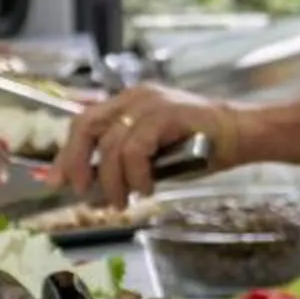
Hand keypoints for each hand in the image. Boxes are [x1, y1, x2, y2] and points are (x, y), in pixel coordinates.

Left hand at [55, 87, 232, 204]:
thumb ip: (126, 160)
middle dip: (76, 163)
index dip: (67, 152)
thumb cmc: (202, 146)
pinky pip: (135, 148)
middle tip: (82, 192)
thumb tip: (94, 186)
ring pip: (110, 145)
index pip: (85, 123)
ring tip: (125, 200)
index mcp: (129, 103)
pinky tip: (147, 188)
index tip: (57, 180)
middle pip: (86, 126)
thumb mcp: (154, 153)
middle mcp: (135, 98)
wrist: (242, 133)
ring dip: (113, 180)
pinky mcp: (166, 113)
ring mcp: (150, 103)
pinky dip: (136, 174)